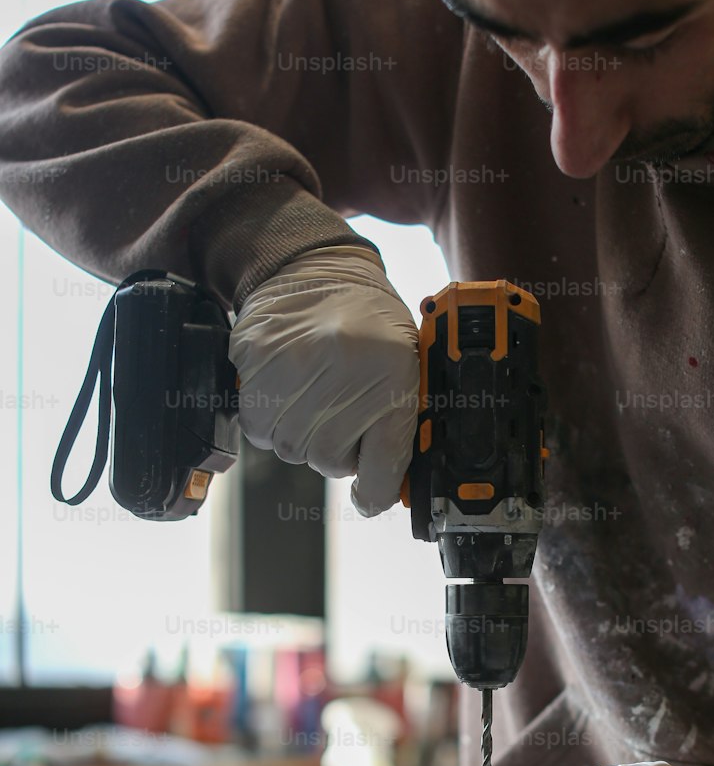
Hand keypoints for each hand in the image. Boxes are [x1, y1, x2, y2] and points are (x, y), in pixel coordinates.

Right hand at [228, 243, 417, 515]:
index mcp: (394, 378)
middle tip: (339, 410)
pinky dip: (269, 419)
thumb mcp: (404, 370)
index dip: (375, 492)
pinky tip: (285, 388)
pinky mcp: (256, 362)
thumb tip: (382, 491)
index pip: (383, 468)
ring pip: (291, 449)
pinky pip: (257, 426)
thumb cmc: (369, 325)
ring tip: (312, 395)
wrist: (318, 269)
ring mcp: (297, 367)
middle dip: (335, 447)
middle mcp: (346, 374)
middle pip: (330, 462)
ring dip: (300, 434)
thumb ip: (397, 428)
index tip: (369, 495)